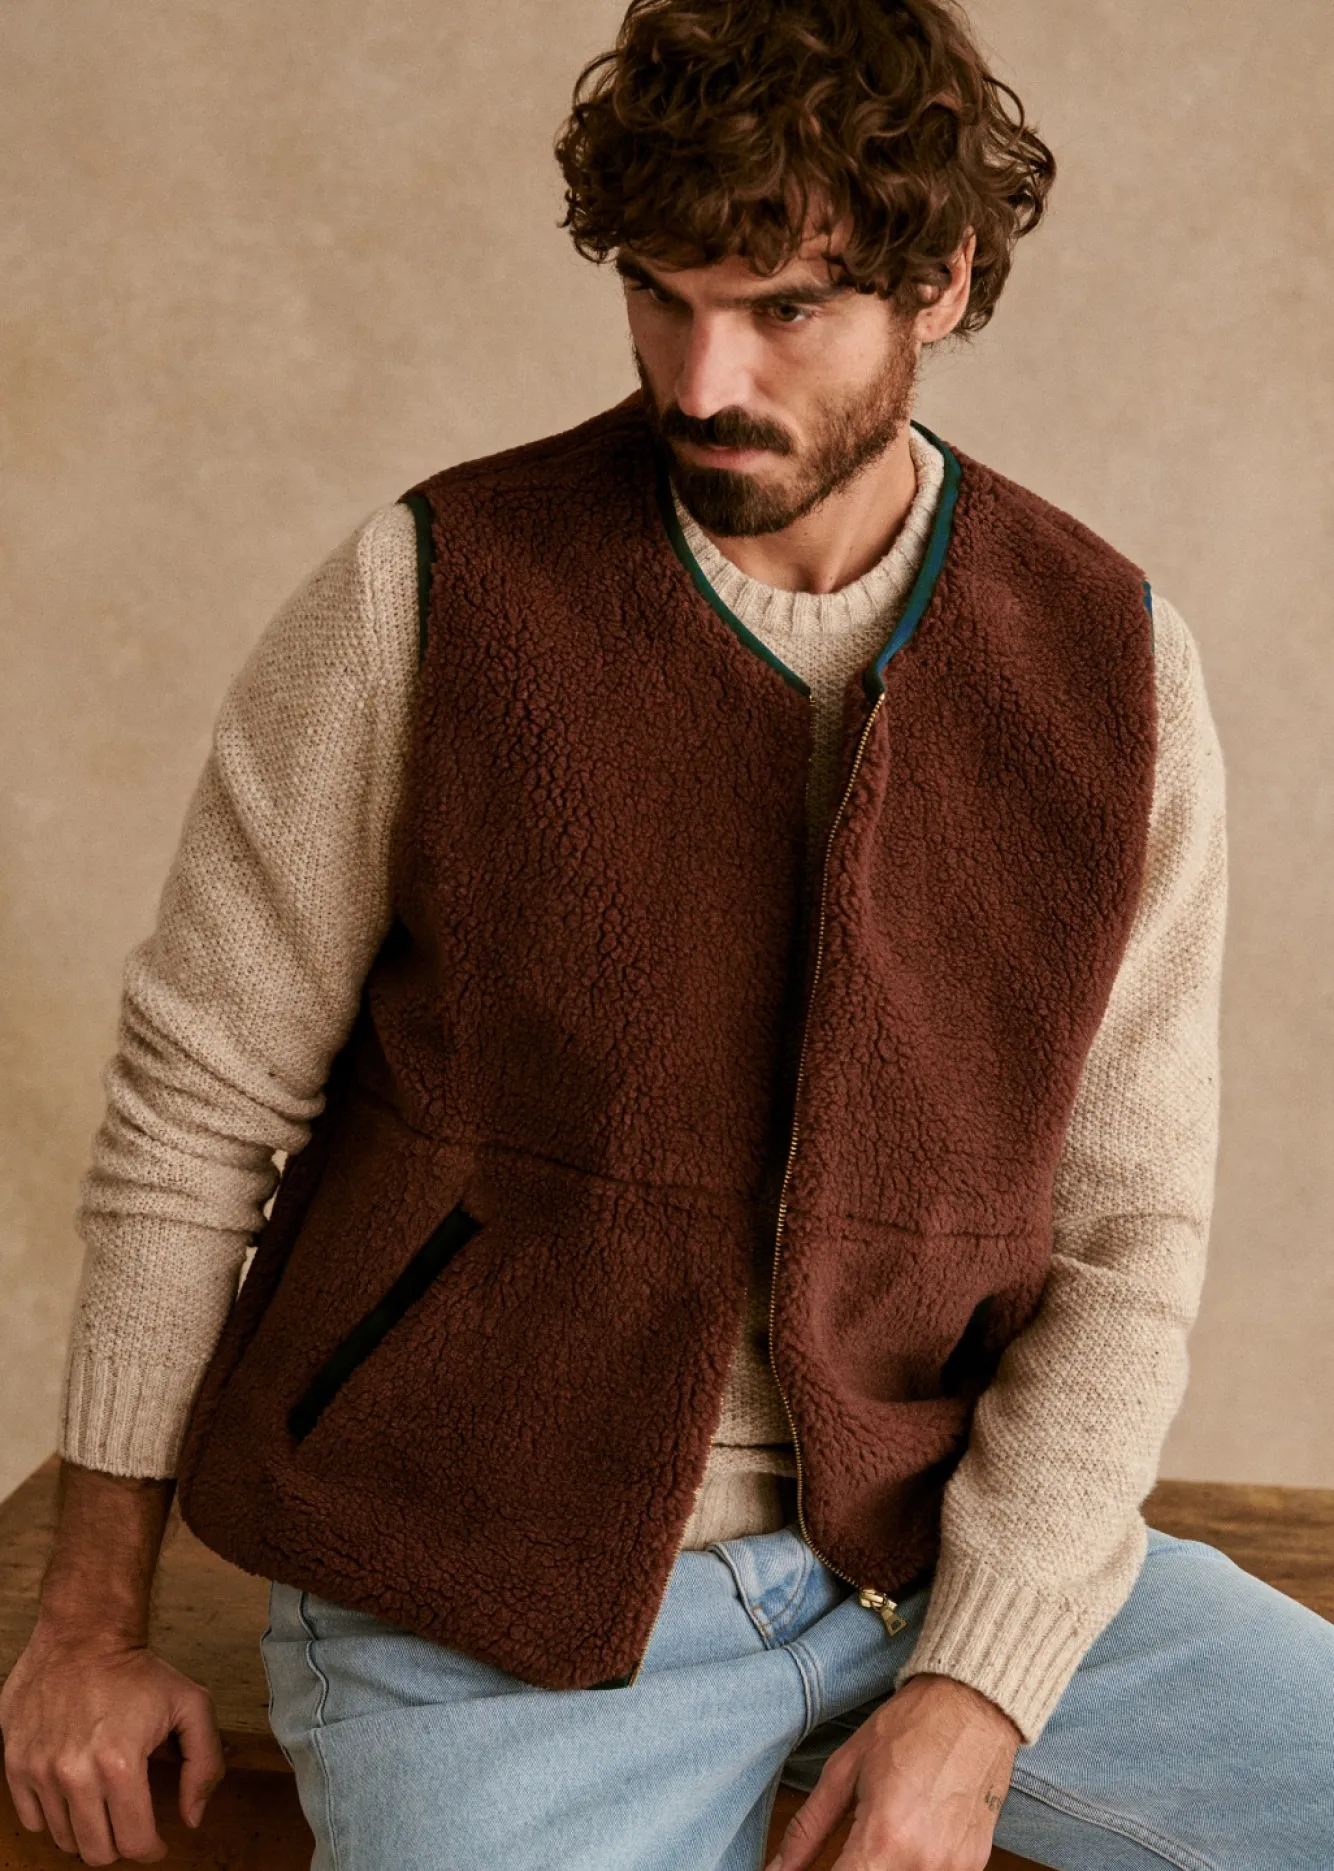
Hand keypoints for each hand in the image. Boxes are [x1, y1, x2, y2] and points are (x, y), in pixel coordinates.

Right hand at [0, 1622, 224, 1863]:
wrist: (84, 1634)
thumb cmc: (139, 1670)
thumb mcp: (192, 1705)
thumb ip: (204, 1764)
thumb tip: (191, 1818)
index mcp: (120, 1764)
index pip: (135, 1843)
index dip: (152, 1849)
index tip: (156, 1841)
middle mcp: (74, 1774)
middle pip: (96, 1851)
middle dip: (120, 1845)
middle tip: (129, 1822)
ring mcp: (39, 1770)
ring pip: (64, 1839)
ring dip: (87, 1829)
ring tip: (103, 1802)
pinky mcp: (15, 1763)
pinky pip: (32, 1820)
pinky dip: (54, 1816)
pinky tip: (74, 1793)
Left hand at [764, 1672, 1021, 1870]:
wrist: (972, 1706)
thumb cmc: (908, 1727)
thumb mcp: (845, 1769)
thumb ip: (807, 1829)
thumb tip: (776, 1869)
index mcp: (884, 1839)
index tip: (812, 1870)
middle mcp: (922, 1864)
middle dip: (851, 1869)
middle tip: (849, 1846)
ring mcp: (953, 1870)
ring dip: (881, 1865)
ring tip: (878, 1838)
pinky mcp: (972, 1867)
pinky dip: (910, 1865)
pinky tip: (907, 1839)